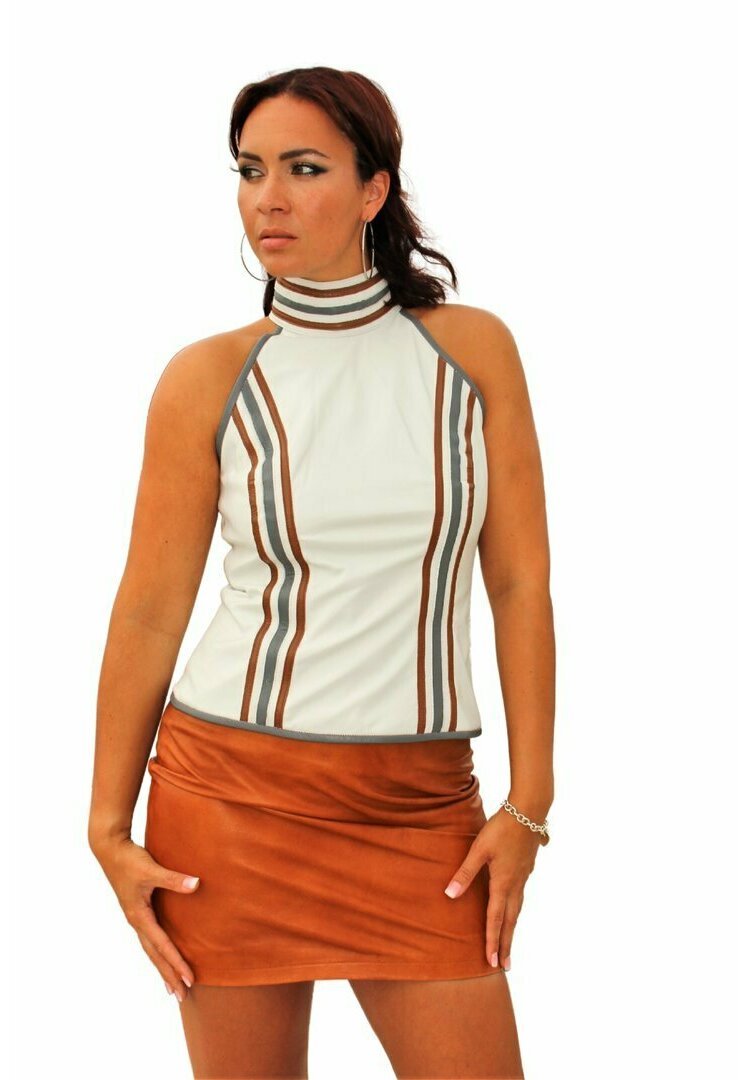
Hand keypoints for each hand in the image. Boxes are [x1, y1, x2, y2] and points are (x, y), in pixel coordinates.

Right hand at [90, 834, 199, 1001]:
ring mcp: (136, 917)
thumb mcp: (152, 870)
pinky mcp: (137, 910)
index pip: (162, 945)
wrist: (110, 849)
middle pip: (155, 955)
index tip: (190, 979)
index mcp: (139, 916)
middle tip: (183, 996)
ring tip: (172, 986)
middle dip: (168, 975)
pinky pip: (150, 938)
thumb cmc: (130, 860)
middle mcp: (137, 921)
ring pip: (151, 949)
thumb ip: (174, 879)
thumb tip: (197, 884)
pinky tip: (163, 955)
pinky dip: (158, 951)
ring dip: (162, 967)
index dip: (177, 962)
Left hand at [443, 808, 542, 970]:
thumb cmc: (501, 828)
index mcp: (503, 883)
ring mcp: (524, 877)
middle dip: (507, 943)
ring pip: (517, 909)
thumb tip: (450, 895)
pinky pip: (520, 897)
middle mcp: (516, 885)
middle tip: (506, 966)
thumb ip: (465, 873)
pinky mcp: (527, 868)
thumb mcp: (479, 849)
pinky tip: (515, 908)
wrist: (529, 810)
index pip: (495, 918)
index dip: (492, 941)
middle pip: (511, 920)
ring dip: (512, 929)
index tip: (493, 963)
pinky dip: (516, 911)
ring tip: (511, 944)